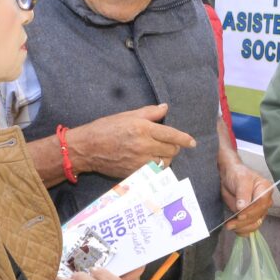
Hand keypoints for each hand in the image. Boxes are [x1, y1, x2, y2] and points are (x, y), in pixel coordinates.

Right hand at [68, 104, 195, 178]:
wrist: (87, 148)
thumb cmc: (106, 128)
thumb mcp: (128, 115)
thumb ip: (149, 112)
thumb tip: (165, 108)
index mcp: (143, 129)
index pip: (172, 135)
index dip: (185, 139)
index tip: (192, 142)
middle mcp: (144, 146)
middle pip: (171, 150)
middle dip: (174, 147)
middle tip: (168, 144)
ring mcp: (139, 161)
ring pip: (165, 162)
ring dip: (166, 157)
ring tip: (159, 152)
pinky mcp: (134, 172)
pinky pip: (154, 171)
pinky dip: (157, 167)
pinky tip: (151, 161)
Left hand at [219, 160, 272, 235]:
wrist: (230, 177)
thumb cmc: (237, 174)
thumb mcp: (240, 179)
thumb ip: (243, 193)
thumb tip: (242, 207)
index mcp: (265, 189)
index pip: (262, 203)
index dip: (251, 210)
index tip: (240, 215)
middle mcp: (265, 201)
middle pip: (258, 215)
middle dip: (244, 221)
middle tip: (230, 223)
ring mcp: (258, 210)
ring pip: (254, 224)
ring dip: (242, 227)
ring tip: (229, 226)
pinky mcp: (251, 217)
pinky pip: (250, 228)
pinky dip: (243, 231)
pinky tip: (235, 229)